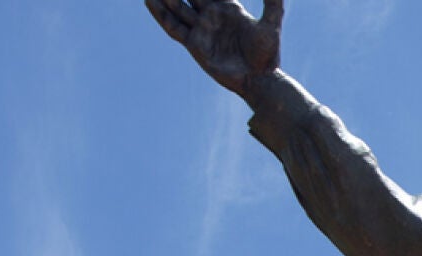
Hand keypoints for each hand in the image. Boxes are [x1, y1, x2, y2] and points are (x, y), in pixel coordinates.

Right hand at [145, 0, 284, 100]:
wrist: (259, 81)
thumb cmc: (267, 55)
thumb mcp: (271, 25)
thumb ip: (272, 3)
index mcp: (230, 8)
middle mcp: (213, 16)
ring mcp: (202, 30)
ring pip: (178, 7)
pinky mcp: (194, 44)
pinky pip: (173, 26)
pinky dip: (160, 14)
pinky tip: (149, 1)